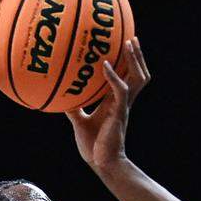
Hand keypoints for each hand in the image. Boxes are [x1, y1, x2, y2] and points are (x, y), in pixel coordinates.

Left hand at [67, 38, 150, 171]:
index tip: (125, 44)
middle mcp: (123, 101)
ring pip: (137, 78)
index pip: (127, 78)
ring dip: (134, 60)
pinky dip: (113, 76)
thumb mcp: (80, 122)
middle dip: (138, 56)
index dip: (129, 63)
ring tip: (129, 43)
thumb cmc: (93, 147)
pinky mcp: (119, 112)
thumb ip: (74, 107)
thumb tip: (62, 96)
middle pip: (138, 74)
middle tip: (133, 37)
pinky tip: (105, 64)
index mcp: (115, 102)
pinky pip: (121, 89)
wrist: (102, 163)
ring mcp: (123, 106)